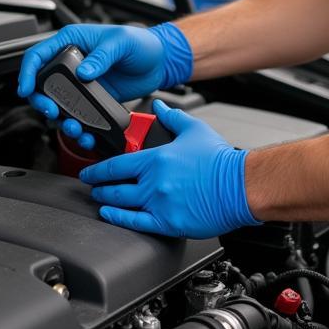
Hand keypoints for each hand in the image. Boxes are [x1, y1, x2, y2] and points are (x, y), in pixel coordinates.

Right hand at [16, 23, 192, 146]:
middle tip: (52, 112)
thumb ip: (102, 56)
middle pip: (42, 85)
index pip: (38, 55)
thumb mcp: (121, 42)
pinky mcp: (91, 100)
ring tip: (74, 128)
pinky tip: (86, 134)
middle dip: (42, 102)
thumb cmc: (141, 42)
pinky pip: (77, 116)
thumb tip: (85, 72)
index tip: (25, 89)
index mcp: (73, 42)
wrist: (159, 61)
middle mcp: (72, 63)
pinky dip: (79, 127)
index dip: (27, 72)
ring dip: (61, 120)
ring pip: (59, 105)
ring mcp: (80, 83)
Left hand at [80, 100, 259, 237]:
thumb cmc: (219, 159)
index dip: (98, 168)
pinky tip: (110, 215)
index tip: (89, 170)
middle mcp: (153, 182)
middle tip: (92, 186)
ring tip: (99, 199)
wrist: (238, 185)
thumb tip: (158, 106)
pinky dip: (118, 218)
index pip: (117, 164)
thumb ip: (172, 117)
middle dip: (99, 186)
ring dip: (106, 200)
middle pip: (115, 186)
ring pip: (121, 204)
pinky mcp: (167, 223)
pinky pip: (135, 223)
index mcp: (157, 158)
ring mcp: (159, 204)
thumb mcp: (194, 129)